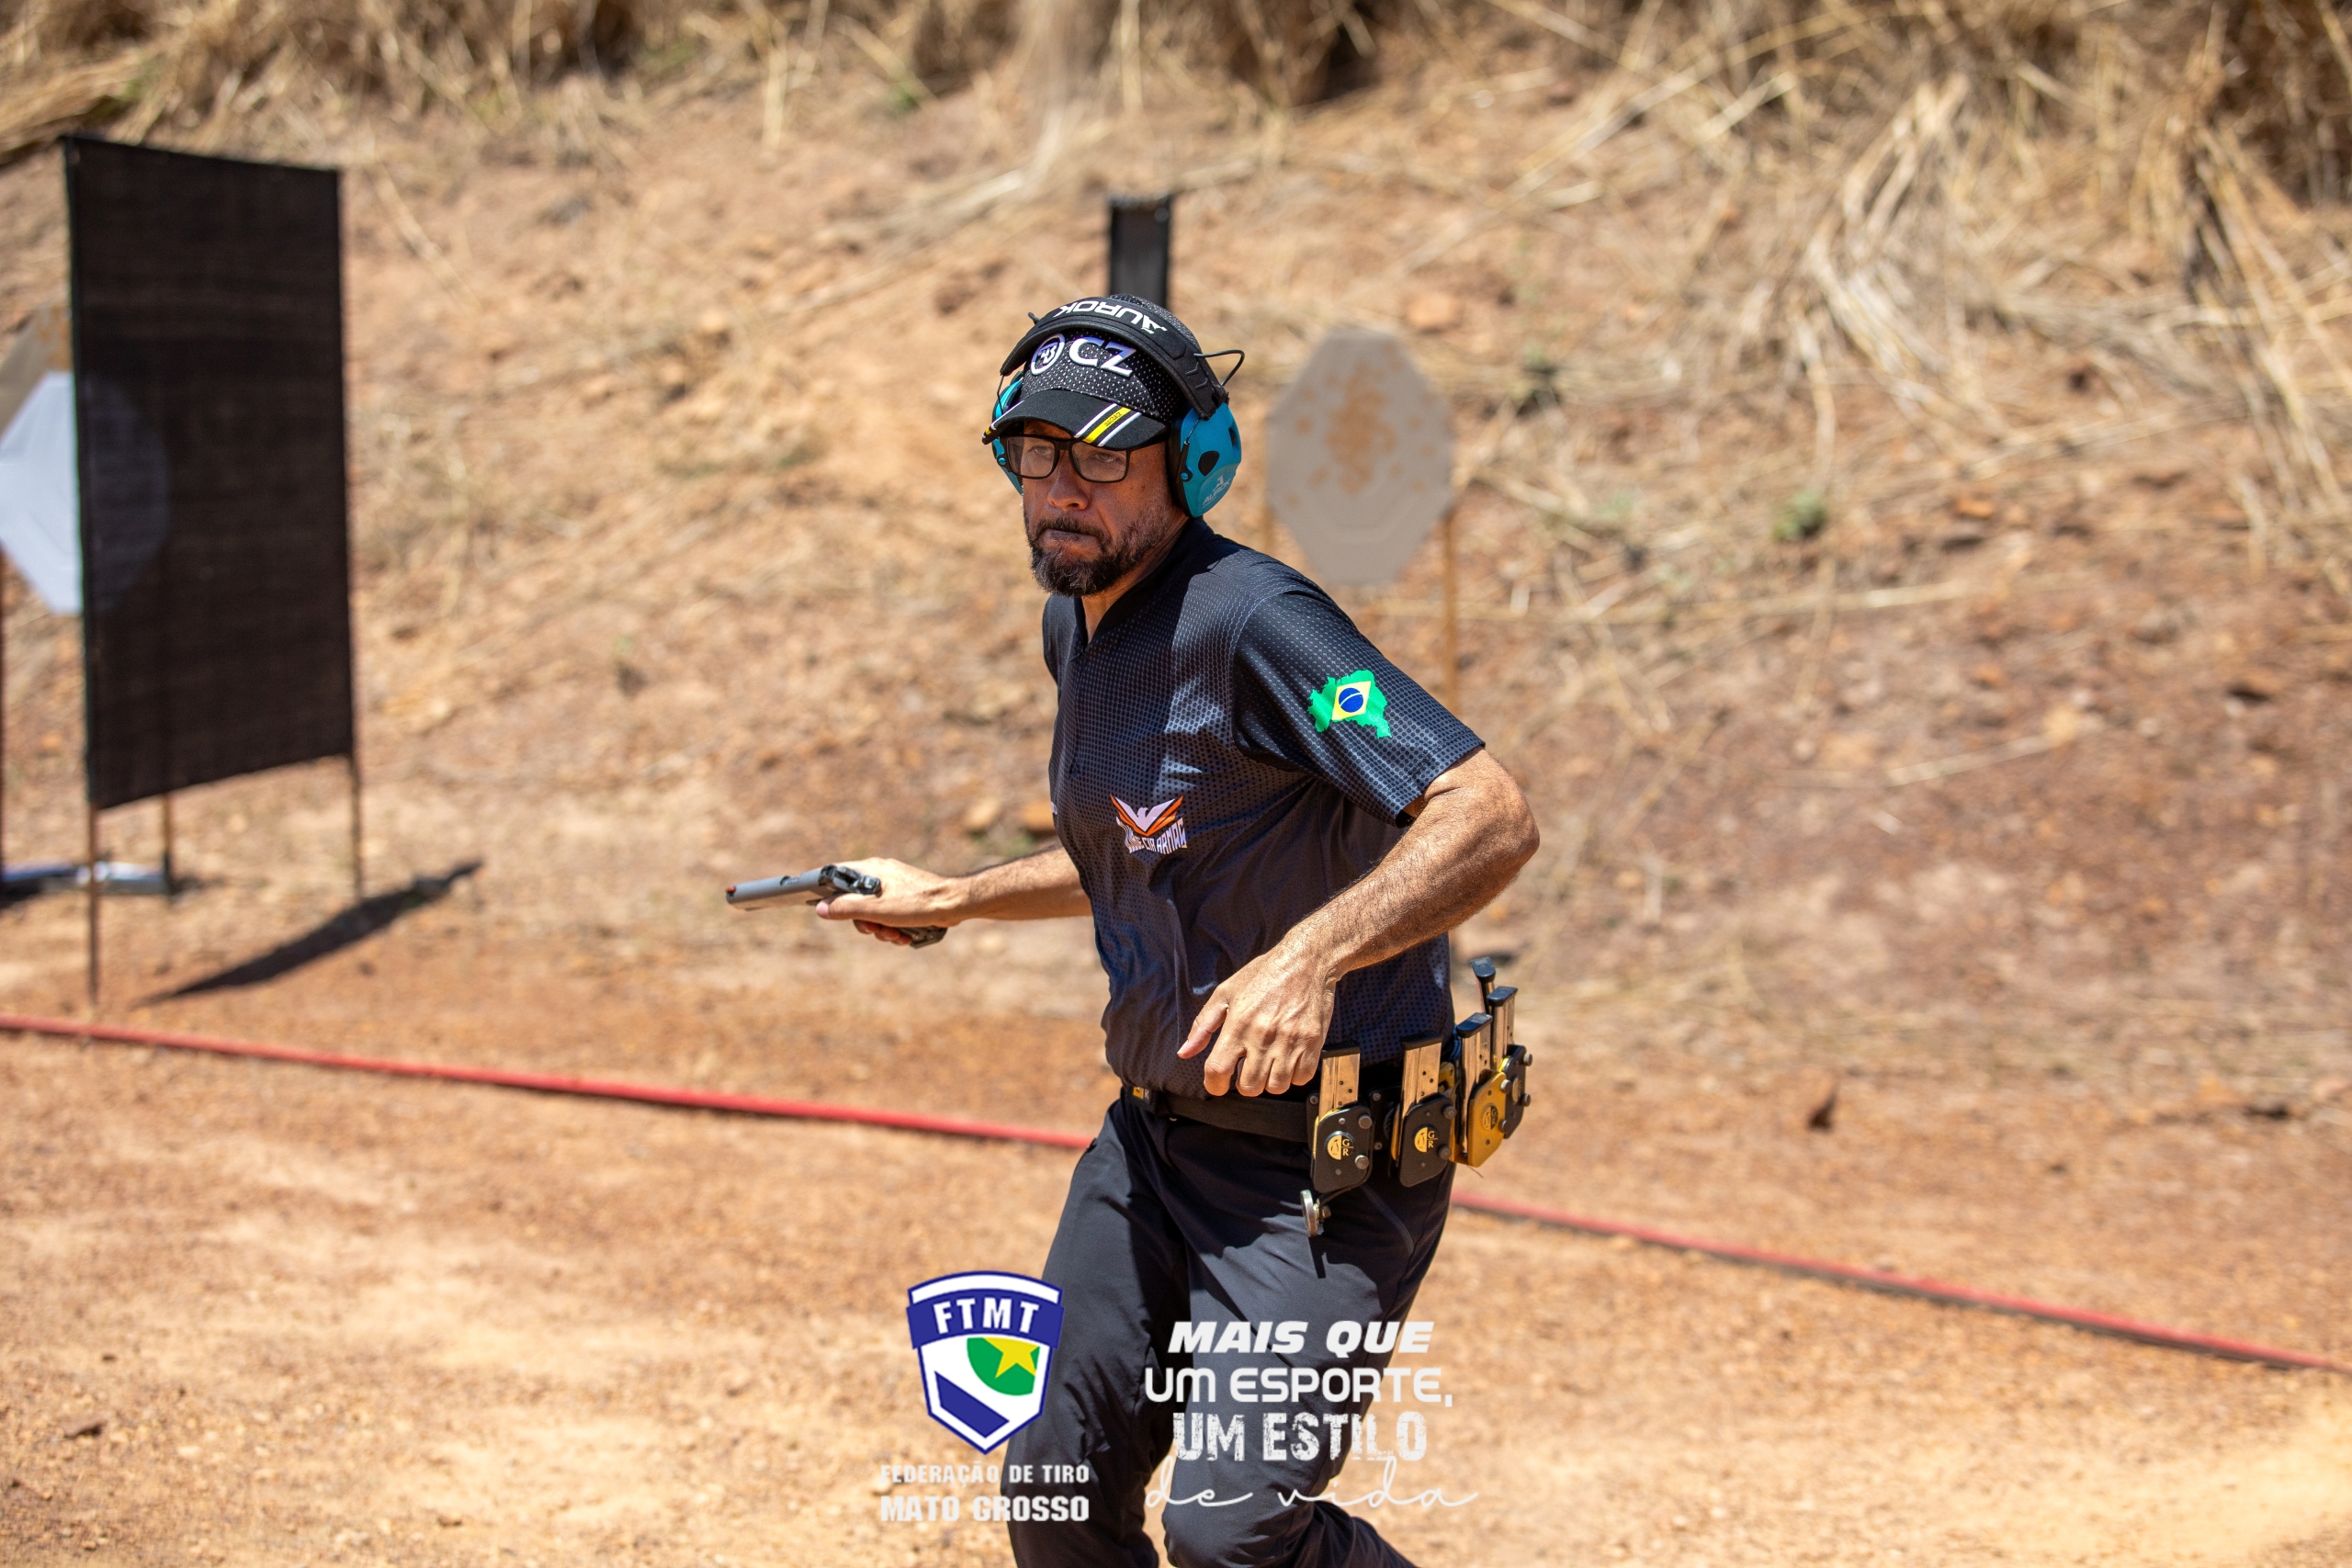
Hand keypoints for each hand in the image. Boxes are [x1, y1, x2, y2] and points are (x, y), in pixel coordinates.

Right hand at [814, 858, 960, 945]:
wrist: (953, 904)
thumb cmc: (916, 902)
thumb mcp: (875, 909)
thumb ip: (846, 908)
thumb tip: (821, 909)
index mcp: (869, 870)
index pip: (835, 875)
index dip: (826, 892)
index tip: (824, 908)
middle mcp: (879, 875)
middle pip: (854, 901)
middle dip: (864, 922)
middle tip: (876, 929)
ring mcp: (892, 887)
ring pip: (872, 912)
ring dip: (880, 929)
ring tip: (895, 934)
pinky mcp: (904, 898)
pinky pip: (888, 915)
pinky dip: (893, 927)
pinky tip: (903, 935)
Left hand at [1175, 939, 1336, 1096]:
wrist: (1305, 961)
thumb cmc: (1263, 975)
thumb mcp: (1225, 993)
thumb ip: (1203, 1025)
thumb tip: (1184, 1053)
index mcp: (1238, 1024)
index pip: (1218, 1070)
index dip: (1214, 1085)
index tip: (1218, 1084)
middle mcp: (1263, 1036)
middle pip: (1249, 1087)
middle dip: (1244, 1084)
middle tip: (1248, 1069)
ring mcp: (1290, 1041)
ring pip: (1276, 1087)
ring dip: (1269, 1081)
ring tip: (1269, 1063)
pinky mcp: (1312, 1042)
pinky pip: (1302, 1078)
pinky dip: (1294, 1075)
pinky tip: (1289, 1059)